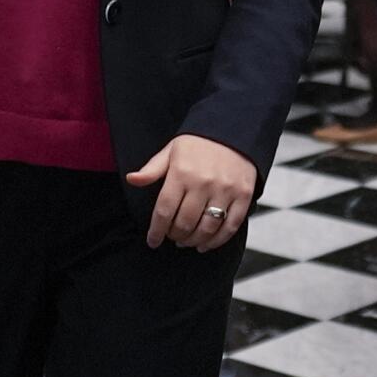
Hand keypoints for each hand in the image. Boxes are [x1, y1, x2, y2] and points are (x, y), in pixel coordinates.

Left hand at [126, 133, 256, 251]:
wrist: (232, 132)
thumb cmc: (197, 144)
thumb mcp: (170, 152)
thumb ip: (151, 170)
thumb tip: (131, 179)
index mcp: (181, 173)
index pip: (164, 210)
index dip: (156, 230)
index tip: (153, 241)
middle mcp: (203, 183)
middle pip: (185, 222)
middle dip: (175, 236)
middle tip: (171, 237)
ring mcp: (225, 191)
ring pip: (207, 228)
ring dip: (194, 241)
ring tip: (186, 242)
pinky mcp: (244, 196)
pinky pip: (230, 225)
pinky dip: (217, 240)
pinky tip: (206, 244)